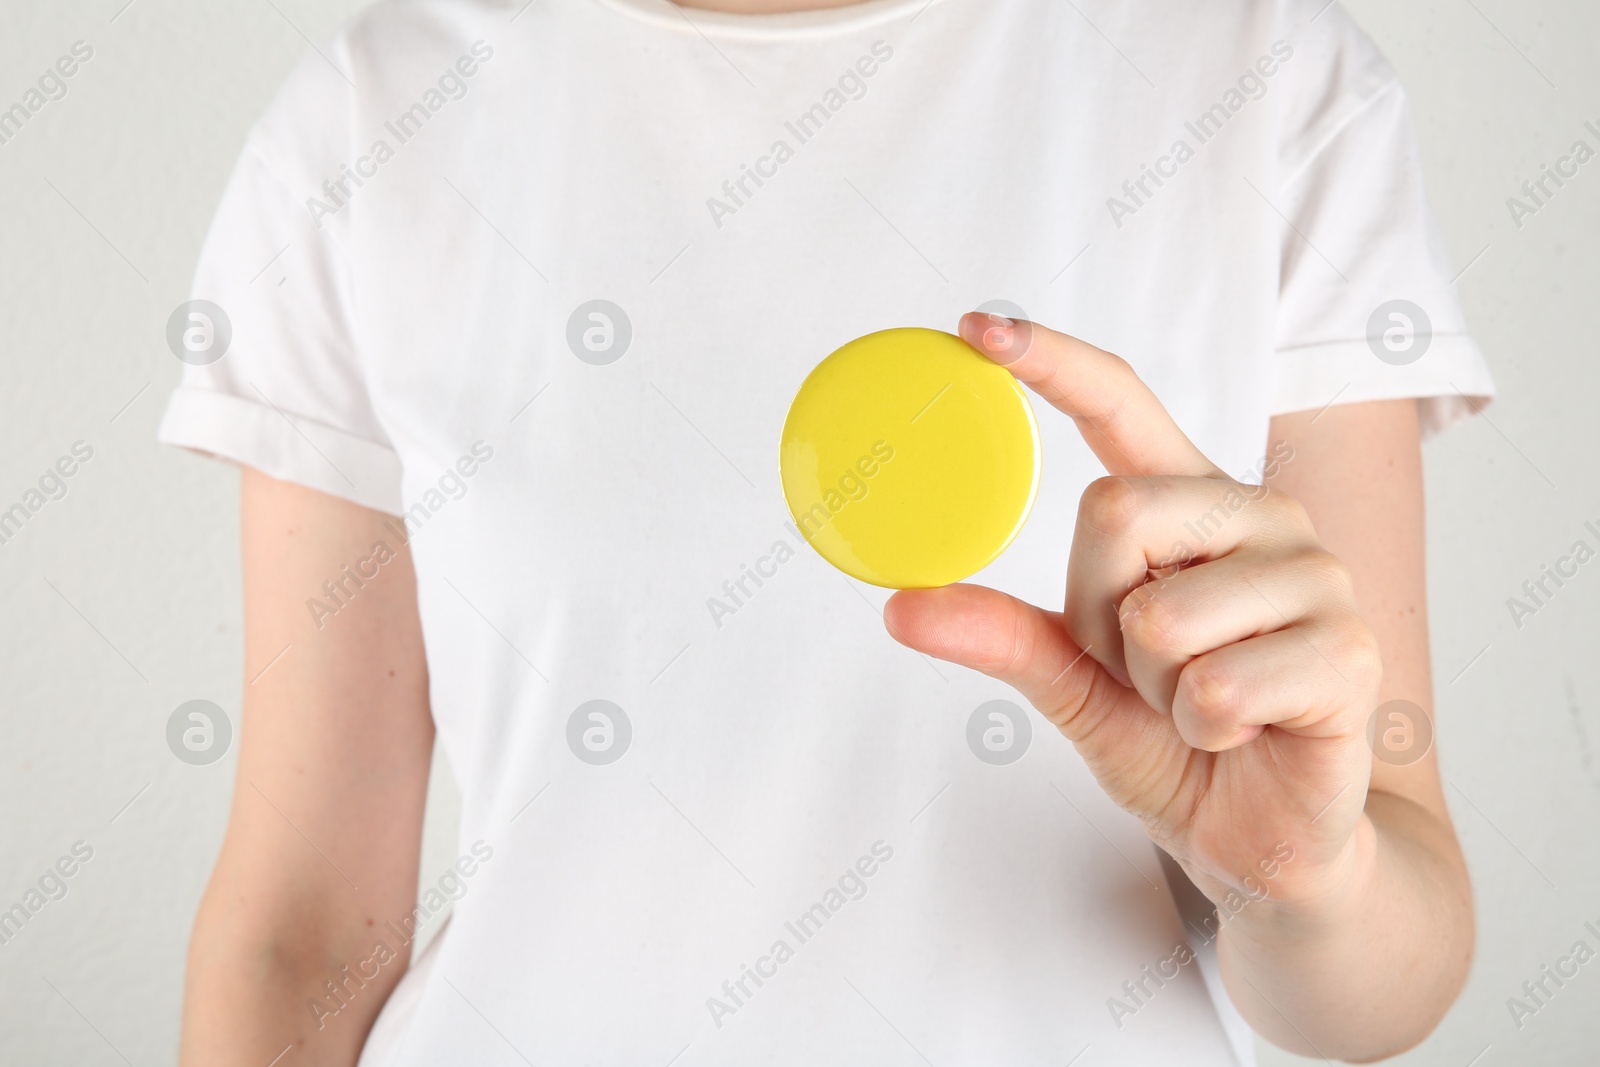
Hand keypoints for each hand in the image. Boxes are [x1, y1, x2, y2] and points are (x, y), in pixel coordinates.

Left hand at [885, 313, 1383, 917]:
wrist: (1260, 837)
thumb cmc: (1174, 740)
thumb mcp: (1076, 682)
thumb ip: (1004, 636)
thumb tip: (900, 606)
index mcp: (1192, 503)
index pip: (1122, 404)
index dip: (1052, 361)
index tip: (976, 328)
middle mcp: (1261, 516)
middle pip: (1114, 511)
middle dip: (1097, 615)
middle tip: (1144, 668)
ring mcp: (1315, 575)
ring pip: (1160, 614)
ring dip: (1152, 688)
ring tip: (1201, 704)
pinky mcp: (1350, 649)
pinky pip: (1215, 685)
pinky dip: (1202, 730)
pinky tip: (1243, 734)